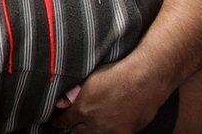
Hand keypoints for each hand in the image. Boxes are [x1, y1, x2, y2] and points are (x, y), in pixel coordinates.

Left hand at [50, 62, 165, 132]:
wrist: (144, 80)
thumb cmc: (117, 74)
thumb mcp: (90, 79)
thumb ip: (73, 94)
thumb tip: (59, 104)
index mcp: (82, 108)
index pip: (64, 121)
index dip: (59, 121)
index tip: (56, 121)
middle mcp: (94, 122)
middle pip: (77, 131)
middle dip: (74, 127)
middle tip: (72, 124)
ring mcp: (110, 130)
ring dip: (88, 132)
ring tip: (86, 128)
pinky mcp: (125, 133)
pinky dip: (106, 133)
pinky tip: (105, 129)